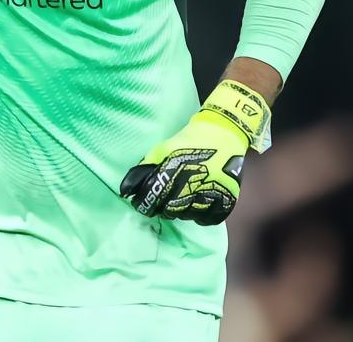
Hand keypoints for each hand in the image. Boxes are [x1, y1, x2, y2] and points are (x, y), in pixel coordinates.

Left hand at [119, 79, 269, 224]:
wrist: (224, 133)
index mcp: (176, 167)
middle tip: (163, 201)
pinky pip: (207, 219)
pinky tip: (195, 206)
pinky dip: (199, 216)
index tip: (142, 204)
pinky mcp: (227, 198)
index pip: (154, 196)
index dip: (145, 203)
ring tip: (181, 200)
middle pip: (170, 210)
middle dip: (162, 208)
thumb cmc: (189, 141)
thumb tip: (126, 189)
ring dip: (181, 212)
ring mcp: (212, 191)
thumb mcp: (163, 148)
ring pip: (188, 216)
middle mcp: (194, 181)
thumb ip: (146, 168)